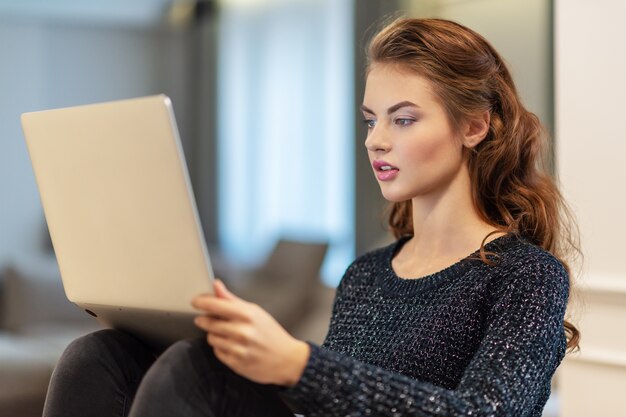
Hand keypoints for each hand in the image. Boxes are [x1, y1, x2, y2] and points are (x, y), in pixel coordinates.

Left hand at [191, 280, 310, 385]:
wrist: (287, 359)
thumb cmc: (271, 333)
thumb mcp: (255, 311)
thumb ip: (232, 299)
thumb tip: (216, 285)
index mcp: (247, 315)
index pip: (216, 305)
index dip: (201, 302)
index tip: (195, 301)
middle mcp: (243, 331)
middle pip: (209, 322)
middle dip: (206, 319)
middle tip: (209, 318)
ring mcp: (239, 349)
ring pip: (211, 338)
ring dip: (214, 334)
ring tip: (227, 334)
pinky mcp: (236, 364)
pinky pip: (217, 352)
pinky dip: (221, 348)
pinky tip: (232, 345)